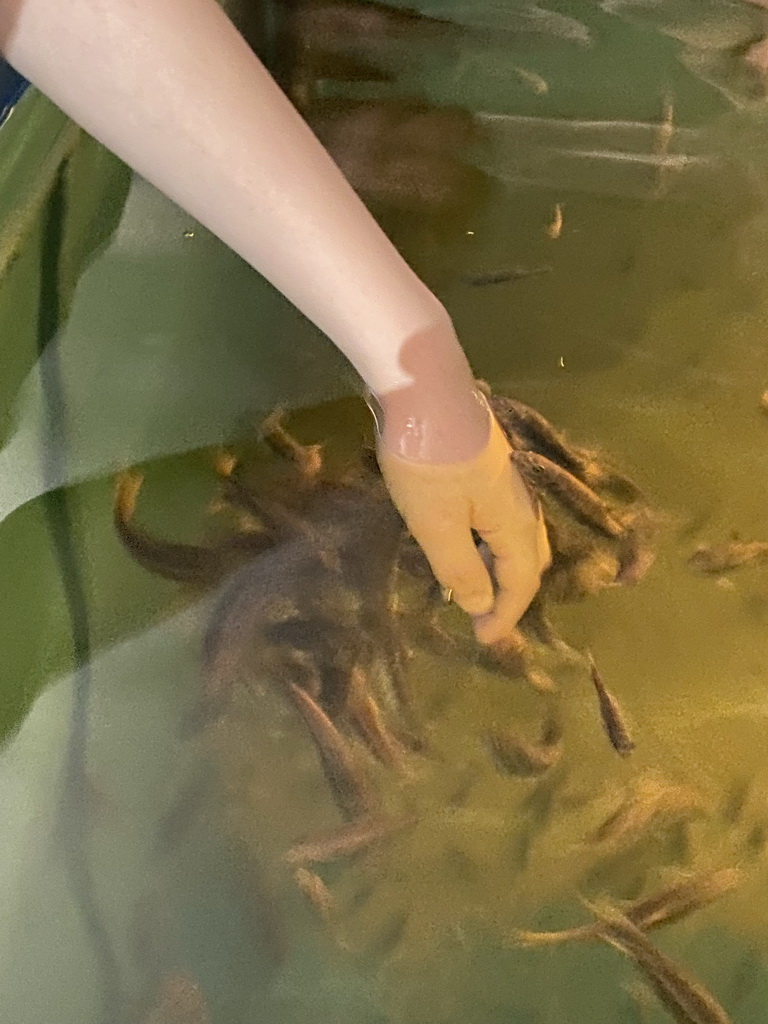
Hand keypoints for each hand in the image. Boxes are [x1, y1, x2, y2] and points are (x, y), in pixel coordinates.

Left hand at [376, 387, 550, 645]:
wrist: (424, 388)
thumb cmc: (429, 463)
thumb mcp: (437, 525)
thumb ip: (461, 569)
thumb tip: (481, 605)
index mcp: (515, 523)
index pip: (521, 582)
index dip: (505, 615)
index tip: (483, 641)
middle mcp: (521, 503)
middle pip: (528, 559)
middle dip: (511, 594)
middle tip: (485, 618)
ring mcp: (506, 481)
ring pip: (514, 537)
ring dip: (500, 568)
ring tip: (473, 587)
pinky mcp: (486, 466)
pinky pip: (499, 518)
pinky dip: (489, 543)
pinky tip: (464, 542)